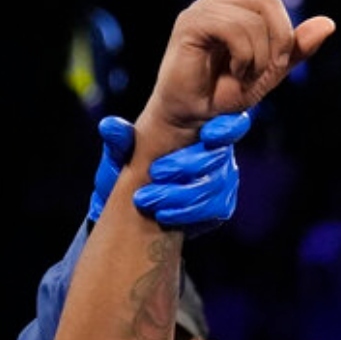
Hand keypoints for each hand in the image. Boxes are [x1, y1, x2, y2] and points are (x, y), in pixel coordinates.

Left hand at [87, 111, 251, 232]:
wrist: (130, 211)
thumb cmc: (129, 172)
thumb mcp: (118, 155)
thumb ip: (118, 140)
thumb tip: (110, 125)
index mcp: (201, 130)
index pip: (230, 124)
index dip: (226, 128)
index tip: (207, 135)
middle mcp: (218, 154)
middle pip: (218, 157)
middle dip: (186, 165)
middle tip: (155, 172)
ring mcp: (222, 181)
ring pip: (215, 186)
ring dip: (181, 194)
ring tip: (147, 200)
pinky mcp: (220, 207)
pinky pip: (214, 210)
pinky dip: (187, 214)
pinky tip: (163, 215)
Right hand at [137, 0, 333, 152]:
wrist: (194, 116)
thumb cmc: (224, 93)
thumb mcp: (270, 71)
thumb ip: (295, 48)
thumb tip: (328, 23)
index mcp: (234, 8)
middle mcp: (217, 2)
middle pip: (269, 0)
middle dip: (281, 38)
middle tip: (270, 70)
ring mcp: (203, 9)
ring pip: (255, 17)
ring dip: (262, 55)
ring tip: (246, 75)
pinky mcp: (192, 23)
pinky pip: (236, 29)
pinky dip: (246, 56)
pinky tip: (237, 72)